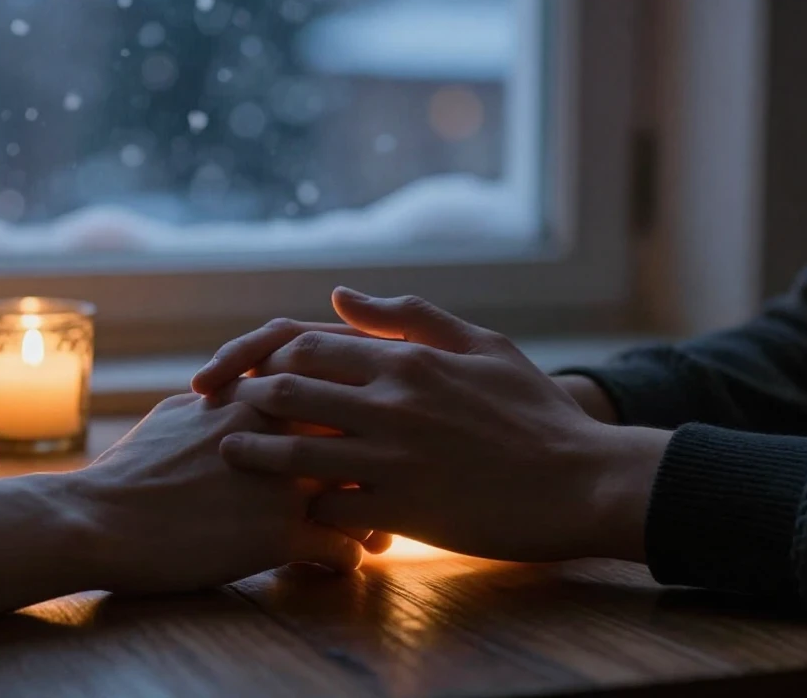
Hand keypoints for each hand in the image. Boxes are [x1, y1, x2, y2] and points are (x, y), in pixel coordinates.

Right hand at [0, 394, 364, 615]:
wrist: (100, 518)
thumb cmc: (135, 467)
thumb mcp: (184, 412)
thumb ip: (230, 399)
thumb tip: (244, 390)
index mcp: (262, 395)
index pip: (339, 390)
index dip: (362, 413)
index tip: (371, 433)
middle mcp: (284, 431)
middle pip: (364, 438)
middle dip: (382, 464)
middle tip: (389, 486)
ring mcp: (286, 482)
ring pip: (365, 496)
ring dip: (377, 518)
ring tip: (376, 536)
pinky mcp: (279, 535)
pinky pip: (343, 550)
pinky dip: (349, 561)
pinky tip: (342, 567)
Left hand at [200, 289, 666, 562]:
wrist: (582, 481)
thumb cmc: (534, 411)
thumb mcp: (481, 345)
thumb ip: (409, 316)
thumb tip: (339, 294)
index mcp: (406, 360)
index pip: (306, 345)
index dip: (267, 358)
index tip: (252, 374)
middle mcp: (391, 404)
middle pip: (286, 392)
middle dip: (247, 400)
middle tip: (224, 410)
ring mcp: (393, 458)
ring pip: (292, 452)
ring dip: (254, 453)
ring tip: (230, 454)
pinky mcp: (403, 511)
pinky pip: (329, 511)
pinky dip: (306, 511)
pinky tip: (293, 513)